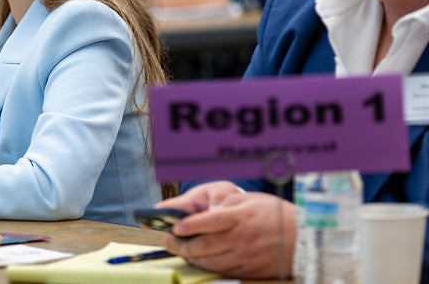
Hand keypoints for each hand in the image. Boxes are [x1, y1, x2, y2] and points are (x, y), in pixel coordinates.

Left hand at [155, 181, 295, 278]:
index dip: (190, 225)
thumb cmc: (274, 214)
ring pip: (208, 262)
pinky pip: (220, 270)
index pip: (210, 222)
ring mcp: (243, 257)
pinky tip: (197, 259)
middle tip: (168, 239)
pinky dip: (205, 265)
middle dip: (181, 244)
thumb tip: (200, 212)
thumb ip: (225, 206)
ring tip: (179, 248)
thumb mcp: (249, 201)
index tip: (174, 226)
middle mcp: (240, 239)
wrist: (304, 238)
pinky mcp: (246, 271)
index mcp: (240, 218)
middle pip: (204, 246)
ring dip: (190, 256)